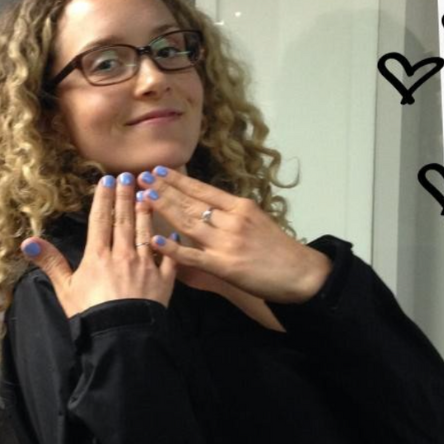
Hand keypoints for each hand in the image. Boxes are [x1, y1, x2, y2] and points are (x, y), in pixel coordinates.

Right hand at [20, 174, 175, 318]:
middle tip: (128, 176)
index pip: (100, 221)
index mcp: (98, 256)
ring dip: (146, 212)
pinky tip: (172, 232)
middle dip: (125, 196)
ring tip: (147, 195)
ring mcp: (145, 266)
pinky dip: (170, 244)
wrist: (121, 336)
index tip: (106, 180)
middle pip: (123, 220)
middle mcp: (123, 255)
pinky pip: (168, 257)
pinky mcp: (163, 280)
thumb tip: (28, 242)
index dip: (103, 199)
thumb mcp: (64, 289)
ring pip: (146, 232)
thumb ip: (50, 262)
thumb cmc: (90, 314)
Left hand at [137, 166, 330, 303]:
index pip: (203, 189)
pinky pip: (193, 255)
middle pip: (191, 202)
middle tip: (141, 178)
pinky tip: (155, 240)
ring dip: (164, 209)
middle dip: (164, 189)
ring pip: (189, 222)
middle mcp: (232, 220)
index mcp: (240, 207)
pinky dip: (172, 248)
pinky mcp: (224, 266)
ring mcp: (227, 242)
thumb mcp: (257, 222)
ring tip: (143, 198)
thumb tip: (208, 207)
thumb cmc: (279, 250)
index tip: (159, 170)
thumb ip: (232, 215)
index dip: (178, 180)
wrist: (301, 273)